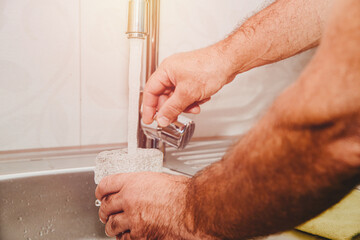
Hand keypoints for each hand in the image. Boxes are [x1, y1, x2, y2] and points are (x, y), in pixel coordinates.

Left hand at [95, 172, 213, 239]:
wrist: (195, 210)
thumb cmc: (185, 194)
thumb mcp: (161, 180)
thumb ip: (145, 185)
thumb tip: (141, 189)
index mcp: (134, 182)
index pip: (106, 184)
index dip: (101, 190)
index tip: (100, 193)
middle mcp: (129, 199)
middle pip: (106, 206)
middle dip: (104, 211)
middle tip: (106, 213)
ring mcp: (133, 219)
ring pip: (112, 225)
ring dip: (112, 226)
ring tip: (114, 227)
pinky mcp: (140, 236)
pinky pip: (125, 238)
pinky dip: (125, 237)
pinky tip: (128, 235)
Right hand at [142, 45, 235, 126]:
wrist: (229, 62)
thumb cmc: (210, 67)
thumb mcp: (187, 93)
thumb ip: (172, 108)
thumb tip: (162, 119)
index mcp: (166, 70)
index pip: (150, 91)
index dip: (148, 108)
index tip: (149, 120)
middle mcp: (172, 72)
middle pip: (164, 96)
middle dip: (172, 108)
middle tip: (174, 118)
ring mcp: (182, 75)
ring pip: (176, 97)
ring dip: (185, 105)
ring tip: (194, 106)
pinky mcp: (192, 79)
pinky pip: (186, 95)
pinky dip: (192, 100)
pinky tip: (201, 99)